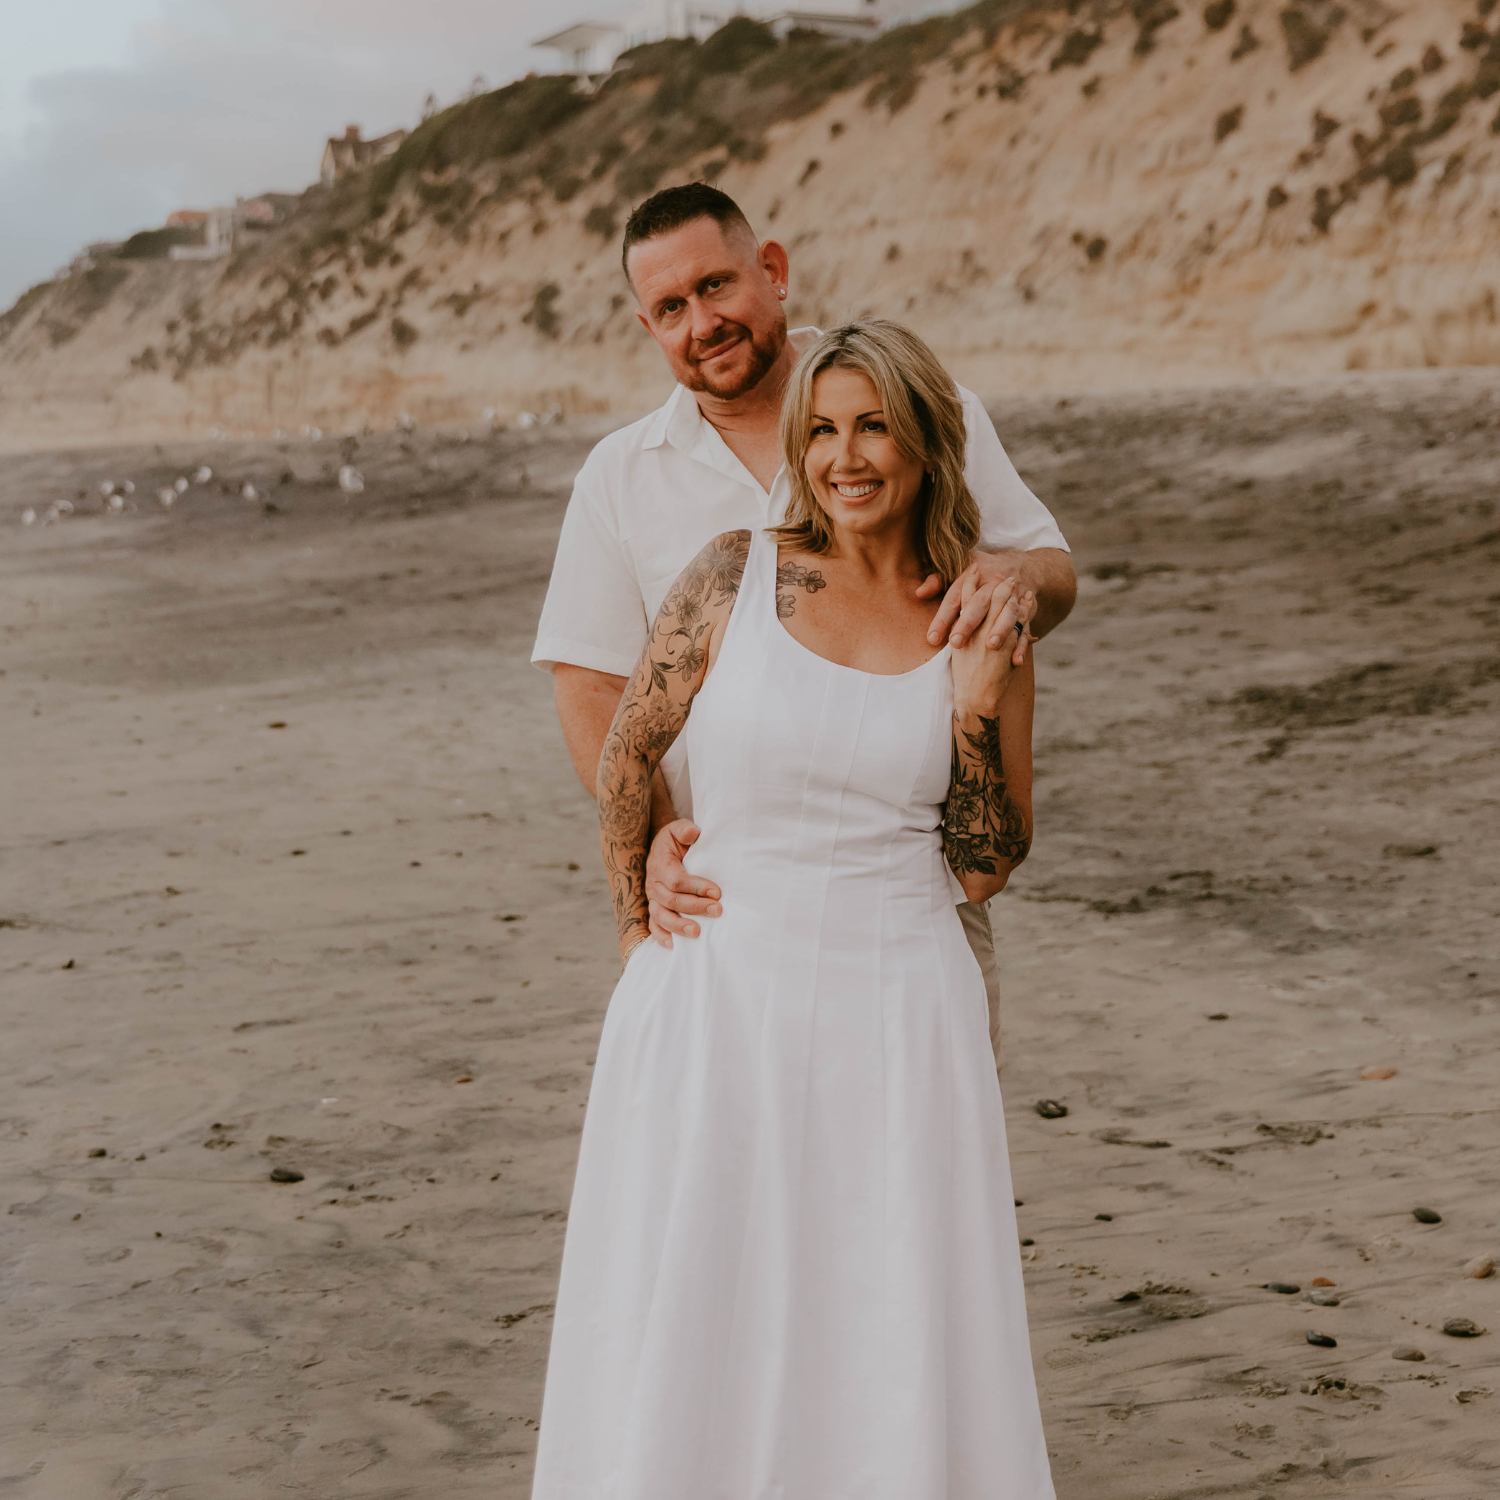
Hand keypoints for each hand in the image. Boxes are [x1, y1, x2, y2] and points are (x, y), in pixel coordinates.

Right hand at [644, 818, 721, 947]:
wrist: (662, 850)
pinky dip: (661, 937)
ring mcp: (653, 899)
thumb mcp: (677, 829)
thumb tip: (693, 832)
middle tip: (717, 910)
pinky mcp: (654, 910)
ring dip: (679, 926)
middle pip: (672, 900)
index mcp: (660, 865)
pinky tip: (674, 946)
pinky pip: (654, 926)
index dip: (696, 887)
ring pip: (661, 916)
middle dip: (695, 907)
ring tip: (698, 932)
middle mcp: (654, 885)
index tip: (717, 892)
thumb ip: (684, 829)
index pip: (677, 880)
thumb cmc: (675, 841)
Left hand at [919, 550, 1033, 663]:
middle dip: (968, 623)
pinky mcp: (1026, 611)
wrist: (1019, 568)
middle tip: (956, 642)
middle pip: (980, 603)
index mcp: (974, 576)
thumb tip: (920, 593)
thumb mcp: (958, 569)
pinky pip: (1026, 627)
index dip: (943, 617)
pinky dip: (1022, 644)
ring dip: (1000, 629)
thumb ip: (938, 581)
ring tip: (991, 645)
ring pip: (1007, 613)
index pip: (955, 597)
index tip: (932, 638)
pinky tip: (1016, 660)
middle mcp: (993, 585)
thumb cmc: (981, 573)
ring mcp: (1012, 598)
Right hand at [949, 581, 1034, 714]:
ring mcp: (994, 634)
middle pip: (986, 597)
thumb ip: (959, 636)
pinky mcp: (1009, 643)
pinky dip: (1024, 608)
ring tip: (1015, 581)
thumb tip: (956, 628)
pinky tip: (1028, 599)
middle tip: (998, 571)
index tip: (973, 569)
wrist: (976, 698)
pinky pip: (1019, 620)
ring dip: (1010, 592)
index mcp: (962, 630)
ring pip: (1004, 605)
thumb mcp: (957, 655)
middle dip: (992, 583)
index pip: (965, 598)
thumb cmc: (965, 679)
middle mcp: (977, 629)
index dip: (969, 582)